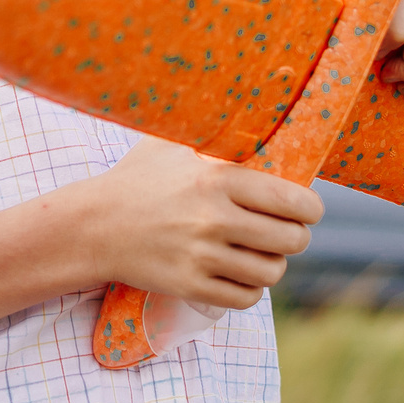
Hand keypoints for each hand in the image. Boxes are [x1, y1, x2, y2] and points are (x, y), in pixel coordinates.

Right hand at [77, 136, 323, 309]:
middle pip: (291, 240)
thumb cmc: (138, 179)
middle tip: (286, 232)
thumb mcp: (173, 144)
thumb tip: (260, 104)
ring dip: (273, 264)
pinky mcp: (189, 286)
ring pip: (271, 272)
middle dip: (296, 237)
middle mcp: (213, 219)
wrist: (92, 225)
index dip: (310, 208)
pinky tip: (241, 275)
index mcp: (217, 179)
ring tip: (262, 253)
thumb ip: (215, 134)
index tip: (307, 209)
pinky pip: (245, 298)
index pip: (292, 200)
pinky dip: (251, 289)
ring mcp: (201, 256)